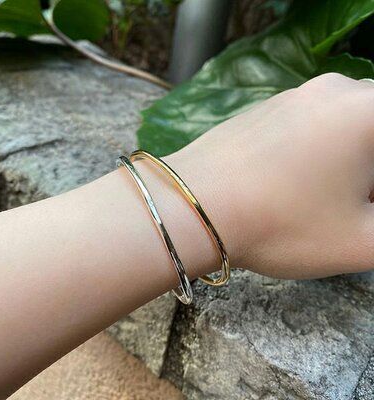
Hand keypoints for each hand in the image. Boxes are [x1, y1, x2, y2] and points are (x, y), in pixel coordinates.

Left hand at [166, 73, 373, 278]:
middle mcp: (332, 90)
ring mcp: (289, 96)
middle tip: (351, 207)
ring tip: (319, 199)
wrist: (192, 207)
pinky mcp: (259, 110)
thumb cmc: (279, 224)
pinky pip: (304, 125)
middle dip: (369, 170)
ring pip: (340, 125)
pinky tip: (285, 184)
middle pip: (373, 129)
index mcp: (368, 110)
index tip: (362, 207)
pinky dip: (312, 151)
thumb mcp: (360, 242)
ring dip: (345, 161)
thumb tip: (371, 211)